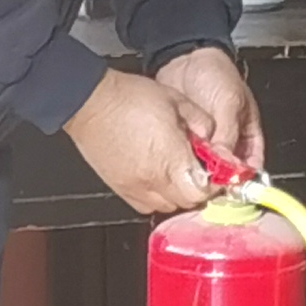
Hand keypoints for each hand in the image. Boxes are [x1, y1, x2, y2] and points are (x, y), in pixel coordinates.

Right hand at [67, 68, 220, 216]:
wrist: (90, 101)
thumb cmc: (130, 98)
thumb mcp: (177, 101)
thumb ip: (201, 122)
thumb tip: (213, 138)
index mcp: (170, 158)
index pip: (201, 191)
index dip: (213, 185)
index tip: (216, 173)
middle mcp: (152, 178)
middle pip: (186, 203)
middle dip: (198, 189)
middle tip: (200, 172)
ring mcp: (133, 186)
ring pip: (166, 206)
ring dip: (177, 194)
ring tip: (178, 173)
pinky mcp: (118, 187)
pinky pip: (144, 204)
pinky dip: (156, 197)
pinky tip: (158, 177)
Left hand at [156, 45, 262, 173]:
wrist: (183, 57)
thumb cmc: (216, 73)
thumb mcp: (229, 101)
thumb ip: (228, 132)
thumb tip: (226, 163)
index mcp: (247, 135)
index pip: (250, 166)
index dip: (243, 179)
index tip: (230, 189)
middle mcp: (226, 142)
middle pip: (225, 172)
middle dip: (216, 179)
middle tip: (205, 184)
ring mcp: (203, 142)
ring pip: (202, 166)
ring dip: (196, 169)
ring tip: (189, 171)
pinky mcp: (183, 139)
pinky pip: (183, 155)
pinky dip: (179, 159)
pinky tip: (174, 160)